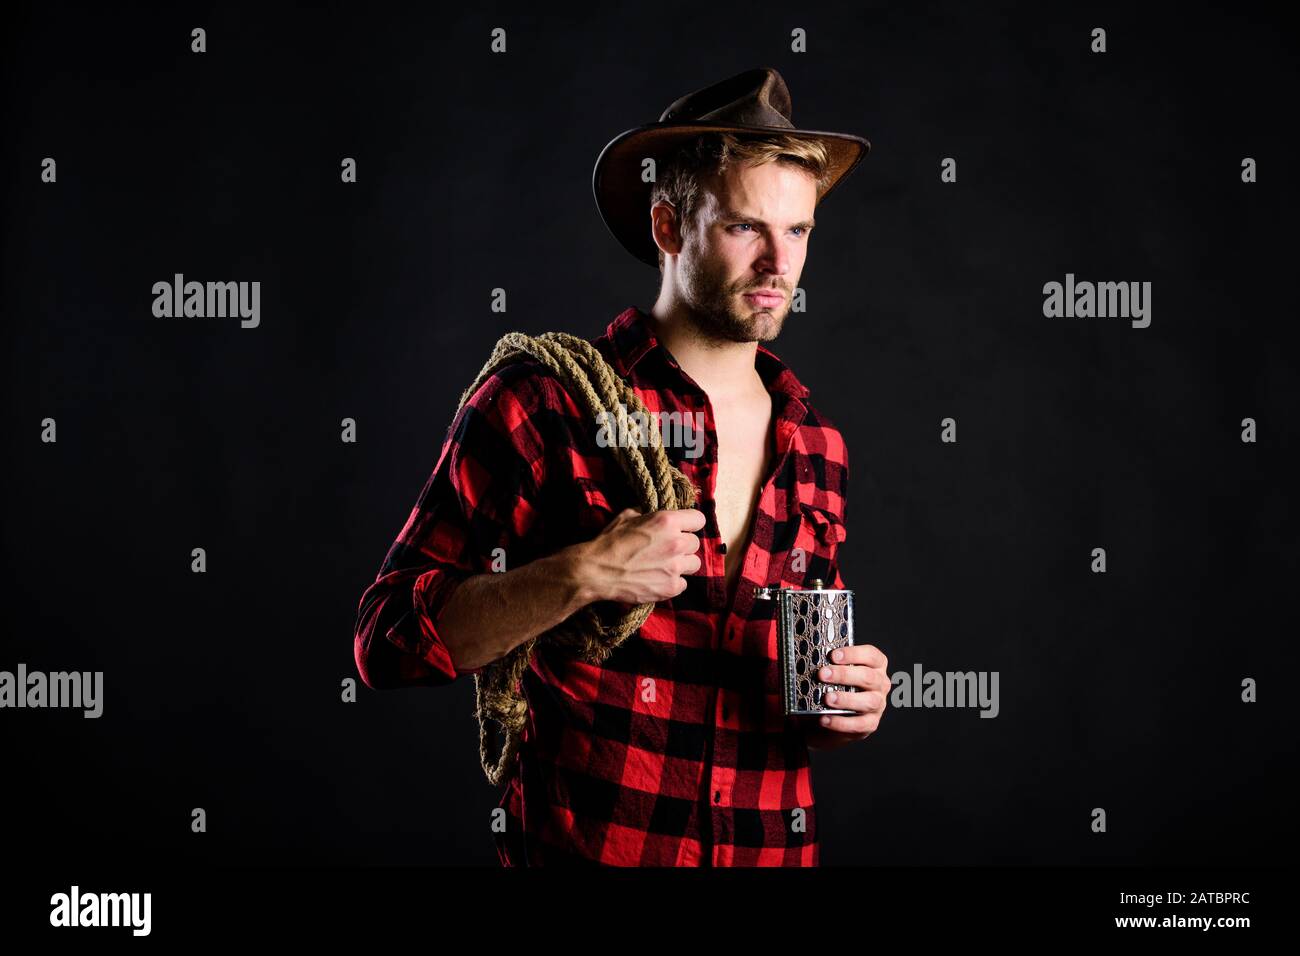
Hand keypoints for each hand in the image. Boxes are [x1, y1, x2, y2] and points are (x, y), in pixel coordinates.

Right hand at [576, 507, 704, 605]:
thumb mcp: (627, 516)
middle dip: (684, 545)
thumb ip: (647, 513)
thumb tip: (654, 513)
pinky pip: (684, 584)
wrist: (596, 571)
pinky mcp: (671, 588)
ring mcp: (675, 567)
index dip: (690, 523)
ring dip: (682, 564)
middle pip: (695, 543)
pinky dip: (673, 582)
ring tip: (665, 565)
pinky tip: (659, 579)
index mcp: (667, 521)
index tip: (684, 528)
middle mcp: (676, 543)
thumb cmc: (609, 542)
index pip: (698, 519)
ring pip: (694, 564)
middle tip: (667, 549)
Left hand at [800, 643, 889, 750]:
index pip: (870, 655)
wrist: (833, 715)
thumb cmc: (835, 687)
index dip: (853, 654)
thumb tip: (810, 662)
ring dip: (846, 699)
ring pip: (868, 701)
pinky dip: (841, 722)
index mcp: (875, 666)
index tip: (833, 655)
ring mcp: (878, 704)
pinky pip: (859, 724)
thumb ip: (829, 666)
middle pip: (868, 677)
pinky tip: (825, 718)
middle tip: (823, 674)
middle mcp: (880, 684)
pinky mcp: (871, 723)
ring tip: (827, 698)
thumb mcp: (835, 673)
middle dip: (844, 675)